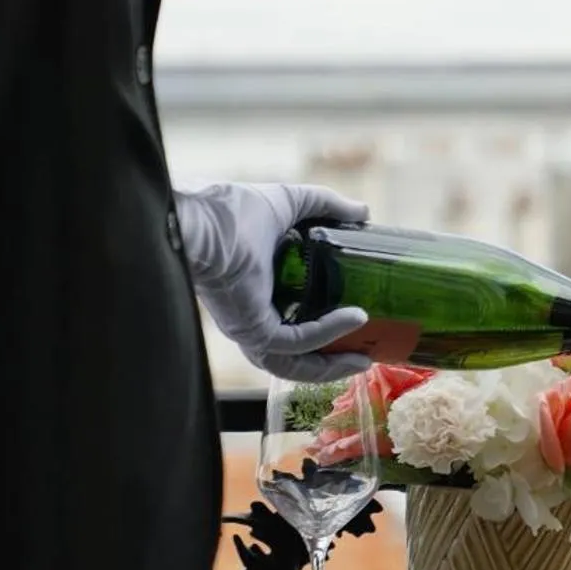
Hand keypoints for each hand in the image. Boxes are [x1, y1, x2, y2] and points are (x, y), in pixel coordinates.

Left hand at [174, 182, 374, 381]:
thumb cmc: (231, 211)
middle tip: (365, 357)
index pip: (294, 326)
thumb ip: (326, 206)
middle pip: (296, 357)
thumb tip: (363, 213)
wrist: (205, 220)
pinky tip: (354, 318)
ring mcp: (252, 329)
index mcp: (258, 295)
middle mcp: (253, 319)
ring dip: (332, 365)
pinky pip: (297, 343)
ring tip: (364, 358)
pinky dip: (328, 333)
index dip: (326, 331)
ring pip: (295, 363)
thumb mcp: (290, 204)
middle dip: (333, 363)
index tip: (358, 326)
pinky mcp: (254, 330)